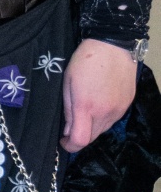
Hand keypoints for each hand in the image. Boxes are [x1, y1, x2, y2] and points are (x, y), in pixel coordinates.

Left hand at [61, 36, 137, 152]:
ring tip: (86, 112)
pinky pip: (113, 119)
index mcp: (86, 107)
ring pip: (103, 130)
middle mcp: (105, 112)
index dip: (70, 145)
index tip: (63, 140)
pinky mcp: (127, 104)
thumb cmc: (84, 61)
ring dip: (92, 127)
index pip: (80, 140)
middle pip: (92, 138)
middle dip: (80, 136)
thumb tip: (67, 131)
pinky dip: (104, 118)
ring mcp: (119, 109)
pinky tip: (99, 104)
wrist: (113, 45)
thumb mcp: (67, 84)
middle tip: (71, 126)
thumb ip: (68, 110)